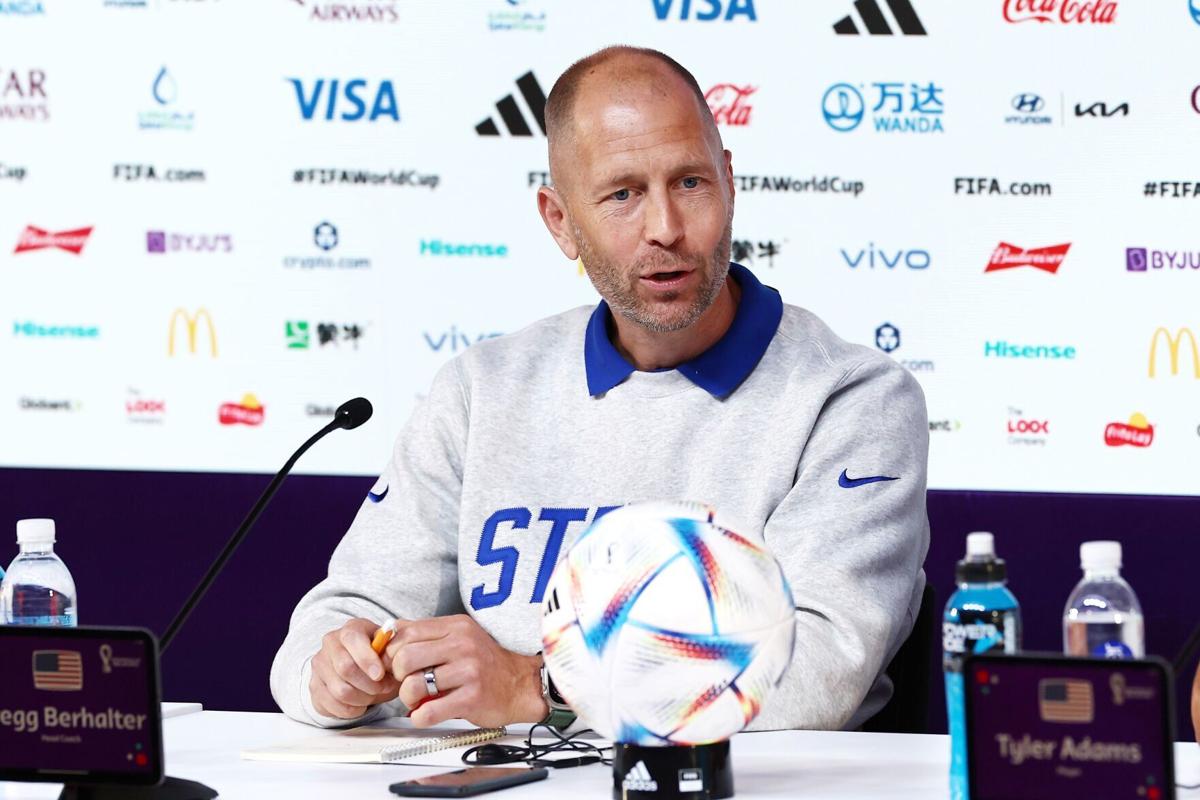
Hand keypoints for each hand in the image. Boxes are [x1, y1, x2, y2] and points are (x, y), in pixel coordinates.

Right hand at [310, 618, 401, 719]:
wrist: (362, 671)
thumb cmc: (380, 659)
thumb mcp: (391, 651)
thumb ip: (394, 653)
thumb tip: (394, 660)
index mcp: (351, 628)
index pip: (353, 639)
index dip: (366, 659)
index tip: (380, 675)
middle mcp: (331, 643)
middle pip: (345, 667)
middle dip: (369, 684)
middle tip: (383, 688)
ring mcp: (320, 664)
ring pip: (340, 690)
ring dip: (362, 698)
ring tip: (373, 696)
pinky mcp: (314, 686)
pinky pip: (332, 705)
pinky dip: (351, 709)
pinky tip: (360, 704)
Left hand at [385, 614, 547, 727]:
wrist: (521, 685)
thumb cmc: (485, 664)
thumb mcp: (461, 636)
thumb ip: (428, 635)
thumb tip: (388, 635)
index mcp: (456, 626)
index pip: (406, 631)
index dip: (392, 650)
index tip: (395, 663)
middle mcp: (462, 644)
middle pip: (404, 657)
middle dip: (397, 675)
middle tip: (407, 682)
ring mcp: (468, 671)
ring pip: (413, 686)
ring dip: (407, 699)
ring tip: (417, 700)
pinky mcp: (471, 698)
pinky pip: (429, 712)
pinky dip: (419, 717)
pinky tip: (425, 714)